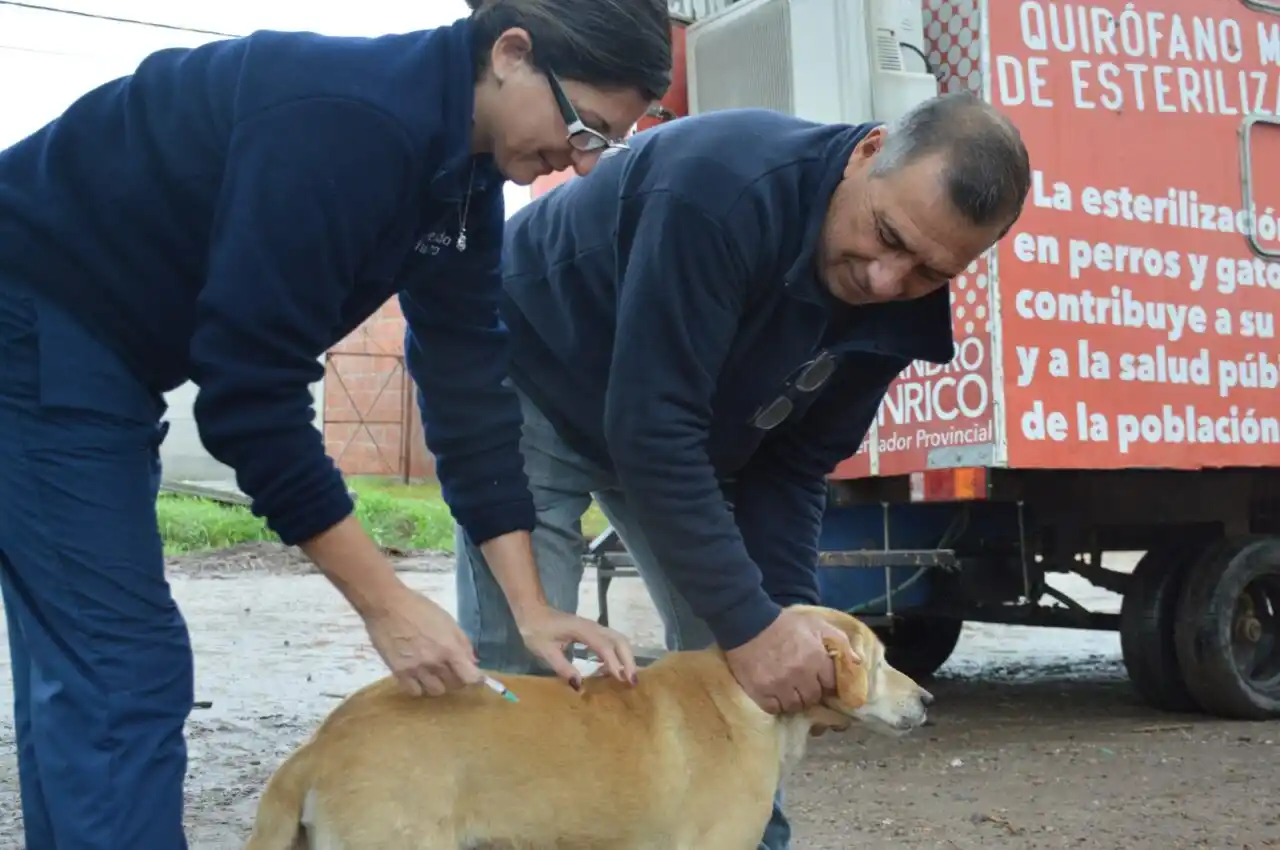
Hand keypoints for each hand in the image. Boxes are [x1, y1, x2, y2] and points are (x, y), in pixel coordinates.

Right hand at [361, 583, 484, 696]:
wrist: (387, 606)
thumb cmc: (420, 609)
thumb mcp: (448, 620)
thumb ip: (463, 642)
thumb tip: (473, 661)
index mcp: (449, 648)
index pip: (470, 677)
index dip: (476, 679)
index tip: (475, 677)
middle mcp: (434, 662)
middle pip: (454, 685)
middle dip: (458, 678)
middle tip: (453, 669)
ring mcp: (416, 669)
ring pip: (436, 691)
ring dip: (439, 684)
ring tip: (435, 673)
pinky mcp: (398, 673)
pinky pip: (415, 691)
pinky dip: (420, 687)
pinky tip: (419, 677)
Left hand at [516, 605, 637, 687]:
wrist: (533, 611)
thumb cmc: (537, 630)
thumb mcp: (545, 651)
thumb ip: (562, 667)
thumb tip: (579, 686)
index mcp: (582, 630)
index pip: (604, 646)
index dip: (614, 663)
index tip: (621, 679)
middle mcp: (593, 627)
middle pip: (619, 640)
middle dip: (628, 660)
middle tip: (632, 681)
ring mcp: (594, 628)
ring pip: (618, 640)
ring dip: (626, 657)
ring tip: (628, 678)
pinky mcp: (592, 632)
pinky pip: (611, 642)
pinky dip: (618, 655)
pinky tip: (613, 670)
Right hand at [724, 607, 857, 714]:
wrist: (747, 623)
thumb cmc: (785, 624)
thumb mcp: (816, 625)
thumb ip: (840, 641)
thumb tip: (858, 662)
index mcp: (816, 659)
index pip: (831, 685)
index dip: (826, 682)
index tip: (820, 679)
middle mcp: (800, 675)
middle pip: (814, 698)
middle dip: (811, 692)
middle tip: (802, 683)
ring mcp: (779, 686)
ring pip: (795, 707)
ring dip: (794, 700)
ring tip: (789, 689)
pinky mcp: (761, 693)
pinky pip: (775, 709)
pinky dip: (776, 704)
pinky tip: (775, 693)